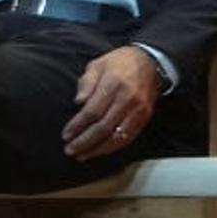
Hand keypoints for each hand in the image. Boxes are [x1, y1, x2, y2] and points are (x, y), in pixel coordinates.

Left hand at [62, 45, 159, 159]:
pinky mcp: (145, 117)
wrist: (151, 61)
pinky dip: (113, 147)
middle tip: (70, 150)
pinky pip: (128, 137)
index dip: (77, 126)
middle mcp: (127, 99)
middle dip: (84, 141)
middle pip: (103, 127)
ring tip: (82, 156)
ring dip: (98, 149)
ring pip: (116, 136)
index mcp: (113, 84)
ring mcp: (138, 110)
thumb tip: (78, 102)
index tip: (65, 135)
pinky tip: (100, 151)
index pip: (92, 111)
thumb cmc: (119, 63)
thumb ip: (86, 83)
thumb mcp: (97, 64)